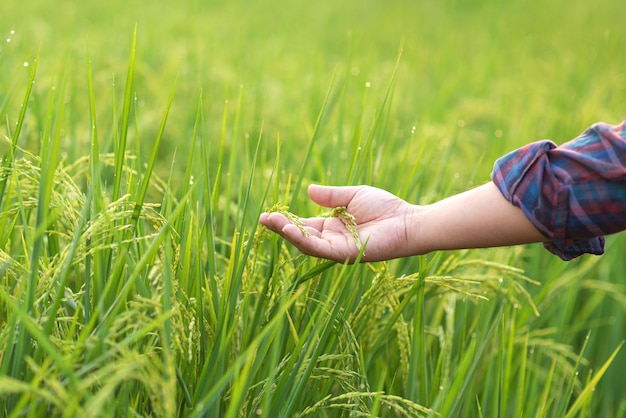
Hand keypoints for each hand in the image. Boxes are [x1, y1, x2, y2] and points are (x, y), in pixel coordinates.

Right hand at [259, 184, 417, 262]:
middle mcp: (333, 240)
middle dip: (281, 227)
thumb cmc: (386, 207)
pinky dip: (304, 240)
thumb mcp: (353, 195)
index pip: (304, 225)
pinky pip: (320, 249)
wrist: (407, 220)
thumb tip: (308, 189)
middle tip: (262, 218)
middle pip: (301, 236)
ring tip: (271, 222)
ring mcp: (338, 249)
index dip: (287, 220)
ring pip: (307, 244)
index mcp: (333, 227)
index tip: (269, 213)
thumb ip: (331, 195)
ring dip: (288, 234)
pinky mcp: (345, 253)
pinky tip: (290, 230)